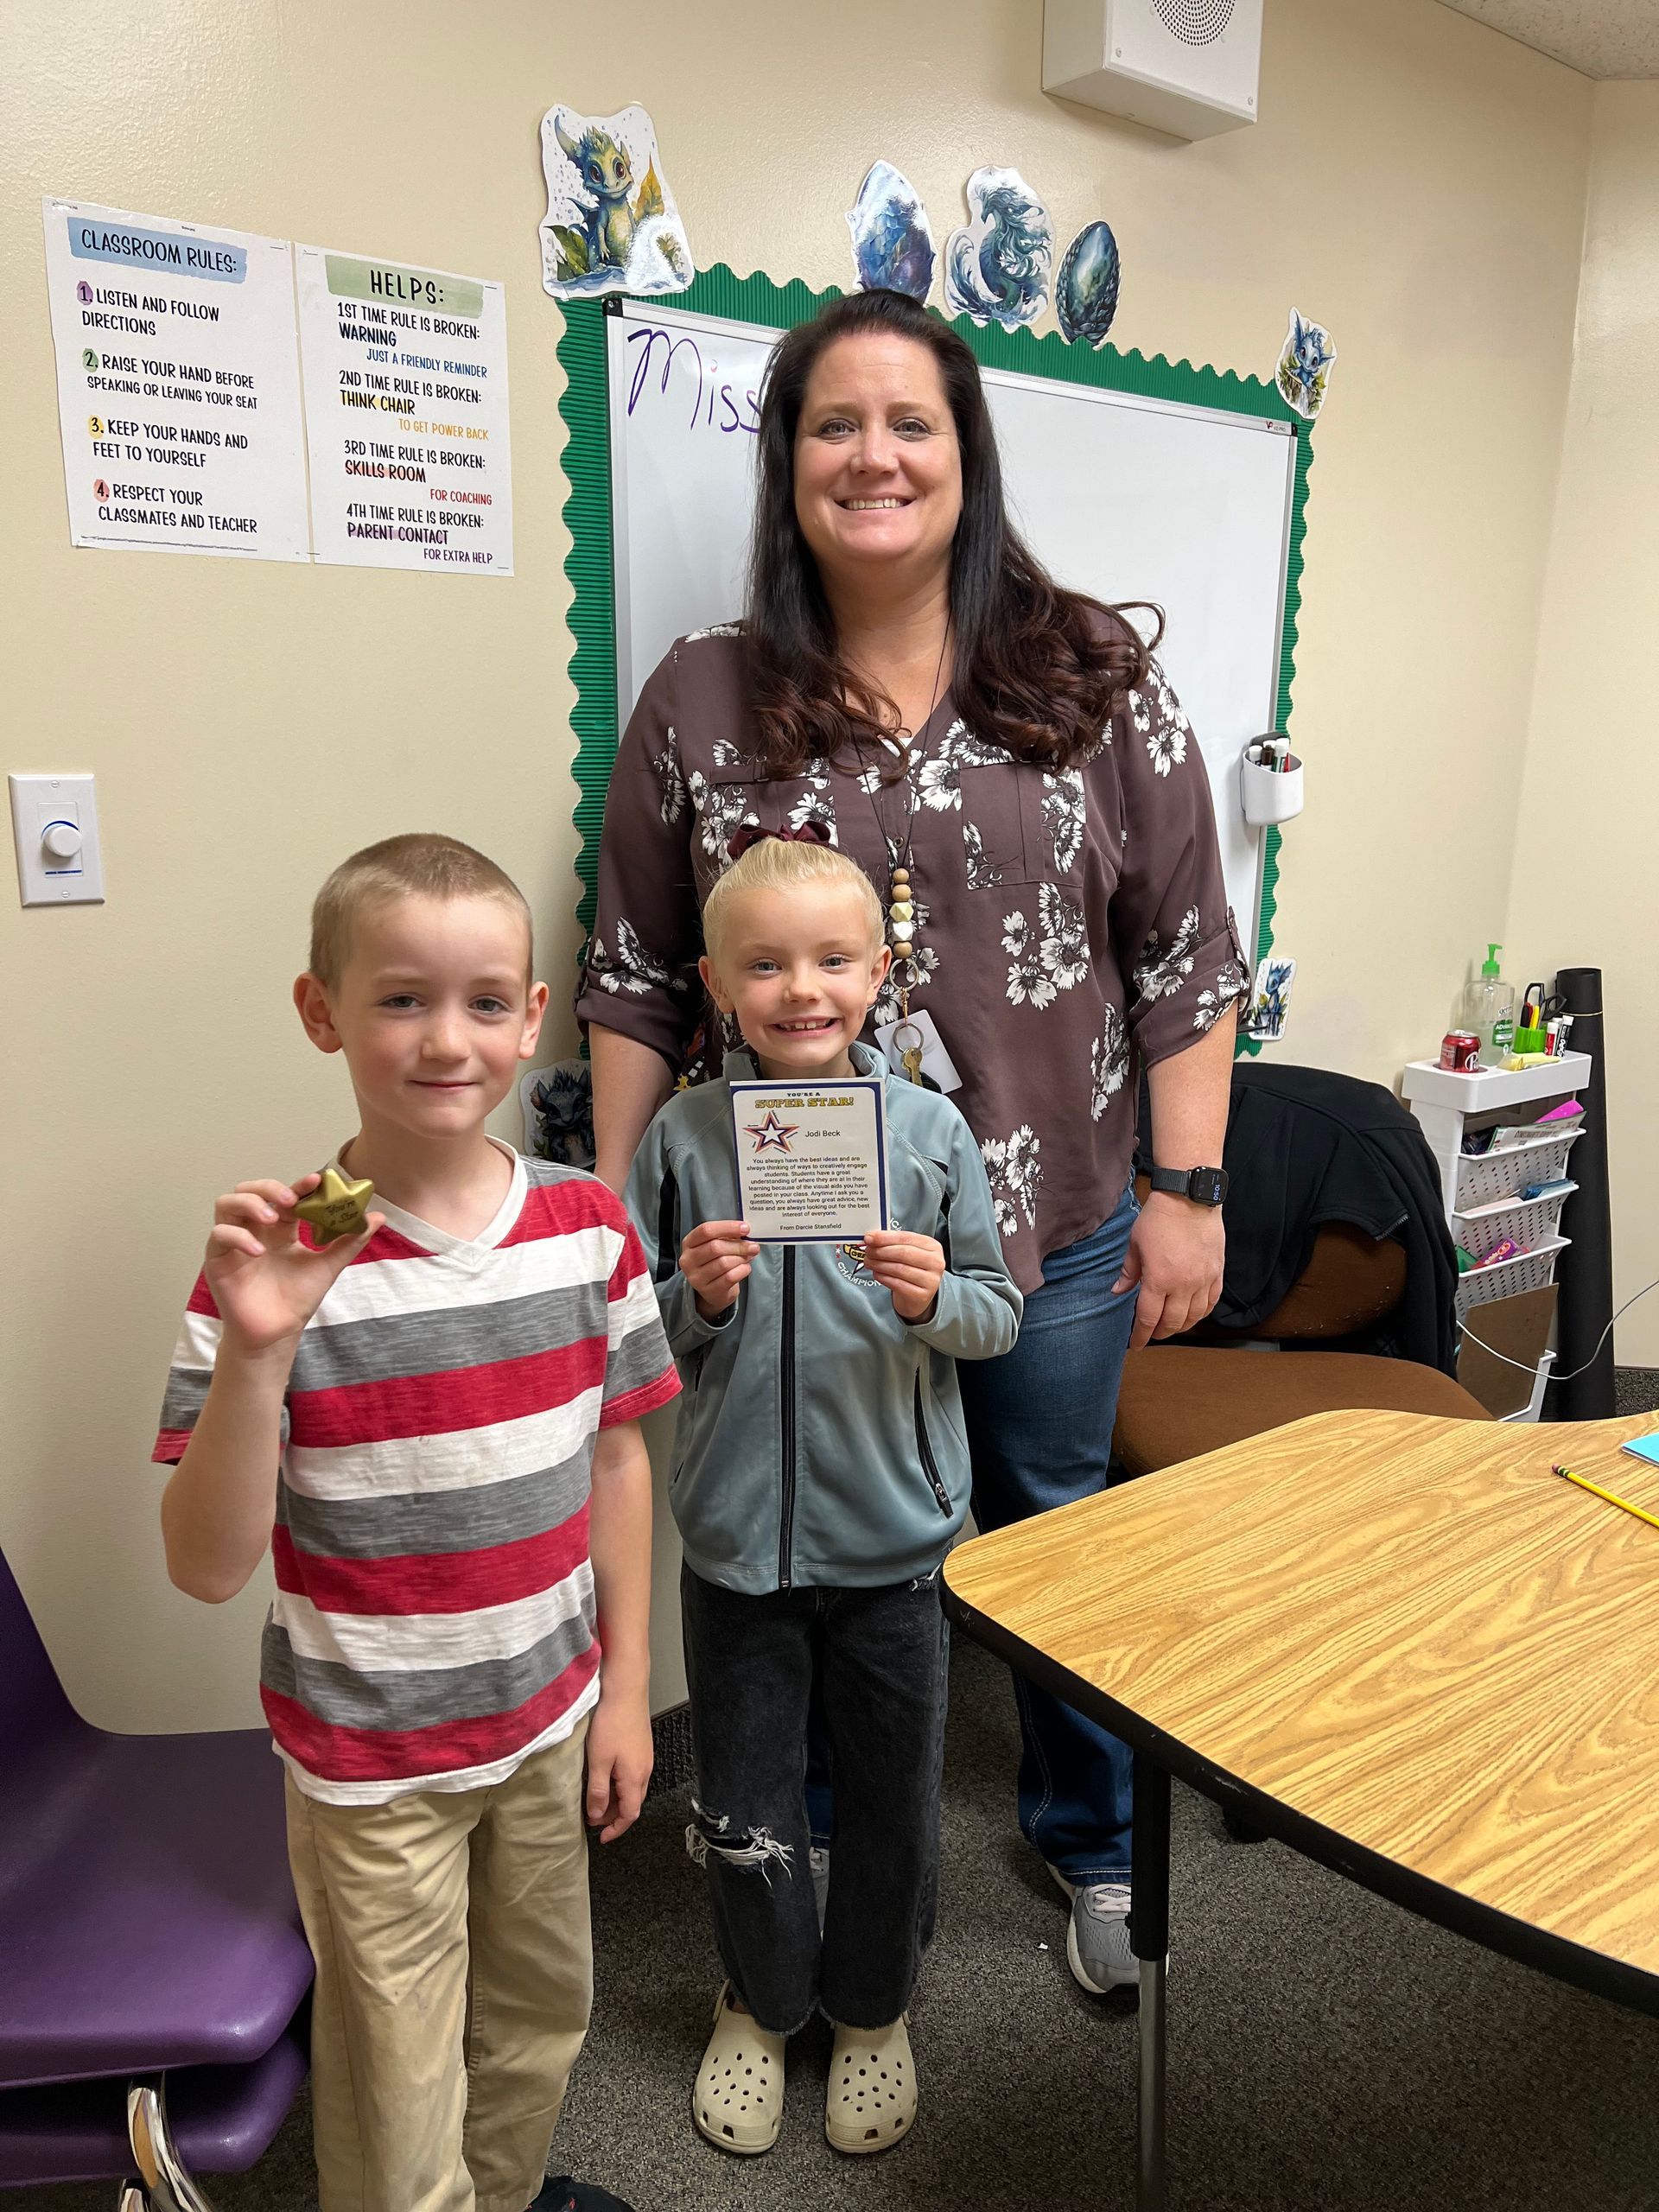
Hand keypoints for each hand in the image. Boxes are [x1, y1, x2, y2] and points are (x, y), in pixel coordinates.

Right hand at [204, 1176, 383, 1354]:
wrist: (277, 1333)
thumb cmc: (297, 1300)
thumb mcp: (328, 1266)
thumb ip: (350, 1241)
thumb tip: (377, 1216)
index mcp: (280, 1228)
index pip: (285, 1196)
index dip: (298, 1185)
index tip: (316, 1180)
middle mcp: (255, 1230)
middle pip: (249, 1190)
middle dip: (269, 1188)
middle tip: (290, 1200)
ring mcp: (234, 1243)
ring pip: (226, 1204)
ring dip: (249, 1204)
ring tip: (272, 1218)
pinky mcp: (218, 1260)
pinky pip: (218, 1236)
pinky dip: (237, 1237)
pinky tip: (259, 1251)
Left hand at [585, 1683, 652, 1842]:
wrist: (626, 1690)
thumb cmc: (612, 1722)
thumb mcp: (599, 1761)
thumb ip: (598, 1790)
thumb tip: (597, 1815)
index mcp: (635, 1778)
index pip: (629, 1814)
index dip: (616, 1828)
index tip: (602, 1837)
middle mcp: (644, 1770)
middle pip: (632, 1803)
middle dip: (614, 1815)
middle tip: (593, 1818)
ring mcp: (644, 1757)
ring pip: (632, 1789)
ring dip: (616, 1799)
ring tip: (596, 1798)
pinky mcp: (641, 1746)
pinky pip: (632, 1774)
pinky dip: (619, 1784)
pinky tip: (606, 1776)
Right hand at [679, 1219, 757, 1318]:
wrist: (713, 1289)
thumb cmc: (715, 1261)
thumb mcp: (716, 1245)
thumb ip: (727, 1236)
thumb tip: (744, 1231)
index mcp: (689, 1243)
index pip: (706, 1230)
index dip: (728, 1227)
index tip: (745, 1228)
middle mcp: (689, 1260)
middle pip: (715, 1247)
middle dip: (739, 1245)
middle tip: (753, 1246)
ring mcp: (697, 1277)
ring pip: (724, 1263)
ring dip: (741, 1258)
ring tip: (749, 1257)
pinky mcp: (709, 1291)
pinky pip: (730, 1277)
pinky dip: (742, 1270)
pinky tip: (745, 1268)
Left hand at [862, 1229, 945, 1322]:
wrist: (917, 1296)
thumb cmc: (911, 1269)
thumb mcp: (907, 1252)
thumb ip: (892, 1243)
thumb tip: (871, 1237)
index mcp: (933, 1246)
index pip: (906, 1237)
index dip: (885, 1237)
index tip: (869, 1237)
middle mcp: (936, 1262)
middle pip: (903, 1253)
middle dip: (881, 1251)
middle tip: (867, 1251)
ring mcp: (930, 1280)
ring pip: (899, 1269)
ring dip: (879, 1264)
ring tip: (869, 1262)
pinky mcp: (921, 1295)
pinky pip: (897, 1284)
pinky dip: (883, 1277)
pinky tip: (876, 1273)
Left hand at [1114, 1193, 1224, 1350]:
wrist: (1189, 1198)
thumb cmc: (1159, 1218)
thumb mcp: (1135, 1245)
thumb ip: (1128, 1272)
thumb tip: (1118, 1291)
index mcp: (1158, 1279)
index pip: (1147, 1318)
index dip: (1140, 1335)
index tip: (1135, 1344)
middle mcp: (1183, 1285)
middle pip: (1172, 1322)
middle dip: (1159, 1333)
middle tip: (1151, 1334)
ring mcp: (1203, 1280)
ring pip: (1194, 1317)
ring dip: (1181, 1326)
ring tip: (1171, 1326)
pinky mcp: (1217, 1272)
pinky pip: (1212, 1302)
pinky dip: (1202, 1313)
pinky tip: (1193, 1314)